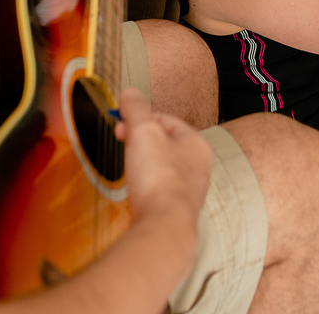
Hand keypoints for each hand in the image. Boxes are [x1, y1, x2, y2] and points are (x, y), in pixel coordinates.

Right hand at [115, 88, 211, 234]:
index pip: (166, 119)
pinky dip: (145, 183)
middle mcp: (198, 166)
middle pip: (164, 143)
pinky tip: (136, 188)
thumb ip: (136, 109)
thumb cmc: (158, 176)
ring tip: (128, 165)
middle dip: (139, 139)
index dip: (140, 117)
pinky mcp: (175, 209)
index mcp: (197, 143)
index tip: (120, 123)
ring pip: (161, 166)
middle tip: (121, 141)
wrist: (162, 225)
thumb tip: (130, 92)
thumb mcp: (143, 131)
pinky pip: (158, 187)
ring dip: (142, 162)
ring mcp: (189, 190)